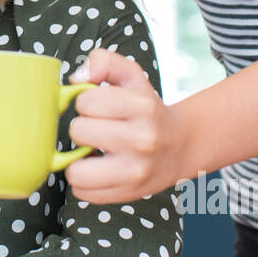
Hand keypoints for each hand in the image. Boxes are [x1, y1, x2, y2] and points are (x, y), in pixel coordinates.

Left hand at [62, 47, 191, 203]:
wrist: (182, 146)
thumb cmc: (148, 110)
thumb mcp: (132, 77)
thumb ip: (104, 61)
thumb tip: (76, 78)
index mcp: (142, 107)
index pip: (85, 101)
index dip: (86, 102)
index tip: (100, 108)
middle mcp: (142, 140)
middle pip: (78, 131)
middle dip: (82, 129)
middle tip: (99, 130)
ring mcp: (135, 171)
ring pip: (75, 170)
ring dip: (79, 160)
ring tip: (95, 152)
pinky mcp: (127, 194)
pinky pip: (82, 192)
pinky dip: (85, 181)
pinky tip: (100, 169)